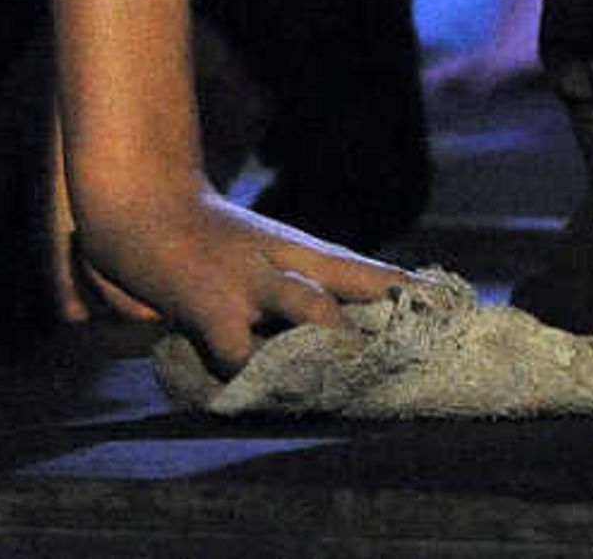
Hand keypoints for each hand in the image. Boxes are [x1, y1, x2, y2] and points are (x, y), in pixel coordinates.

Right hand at [63, 167, 407, 376]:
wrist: (141, 198)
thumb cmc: (202, 234)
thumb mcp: (257, 247)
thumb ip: (293, 280)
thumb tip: (333, 322)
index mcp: (300, 248)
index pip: (367, 270)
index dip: (409, 290)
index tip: (452, 308)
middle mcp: (285, 260)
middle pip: (355, 282)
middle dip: (389, 315)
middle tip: (421, 346)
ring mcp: (249, 280)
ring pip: (311, 308)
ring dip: (337, 342)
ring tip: (362, 372)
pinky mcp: (209, 304)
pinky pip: (239, 350)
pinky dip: (254, 373)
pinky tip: (265, 393)